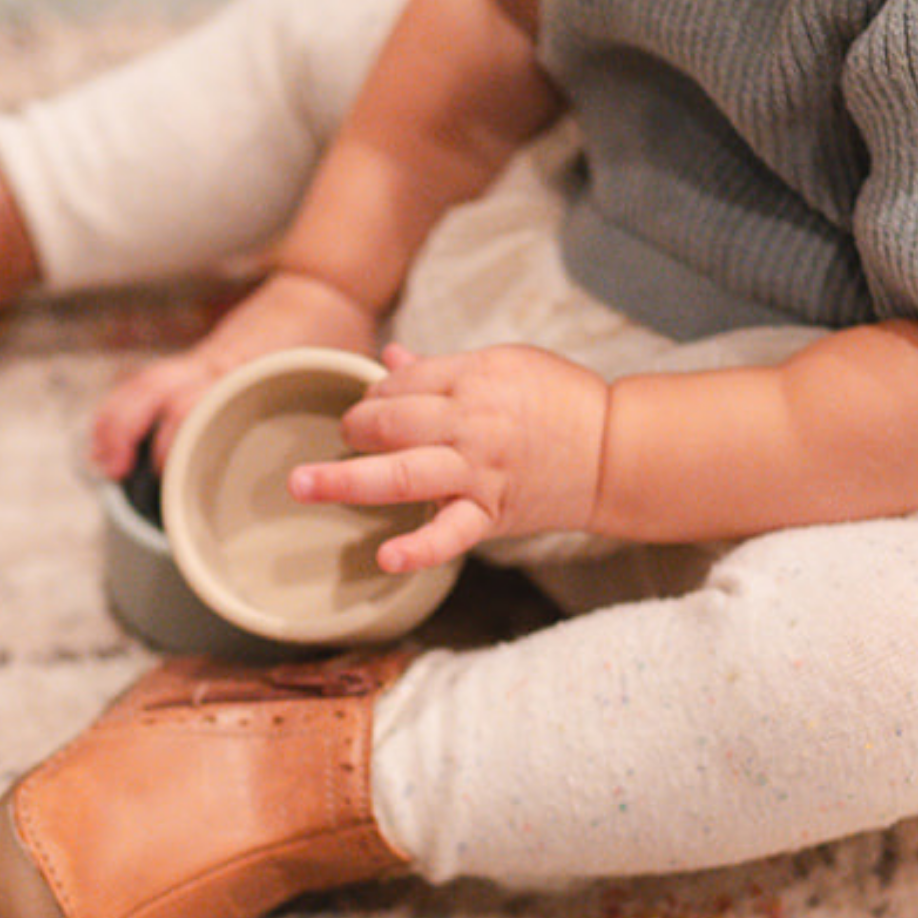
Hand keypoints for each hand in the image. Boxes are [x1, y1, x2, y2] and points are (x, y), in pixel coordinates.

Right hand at [87, 270, 379, 478]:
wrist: (324, 284)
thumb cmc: (336, 333)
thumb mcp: (341, 373)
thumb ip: (335, 412)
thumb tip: (351, 461)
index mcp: (246, 365)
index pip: (194, 399)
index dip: (174, 433)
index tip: (166, 470)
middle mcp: (215, 361)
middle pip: (152, 389)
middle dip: (126, 429)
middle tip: (114, 471)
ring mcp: (203, 359)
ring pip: (142, 384)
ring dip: (115, 421)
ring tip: (105, 462)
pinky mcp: (199, 361)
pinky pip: (149, 383)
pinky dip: (127, 410)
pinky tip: (118, 440)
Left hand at [288, 342, 608, 572]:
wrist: (615, 450)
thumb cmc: (560, 402)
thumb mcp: (505, 366)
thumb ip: (442, 370)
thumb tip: (388, 360)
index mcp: (474, 377)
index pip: (401, 384)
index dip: (376, 395)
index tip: (372, 408)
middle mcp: (471, 422)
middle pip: (391, 421)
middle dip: (354, 429)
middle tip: (344, 438)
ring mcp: (479, 471)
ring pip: (403, 472)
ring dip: (346, 480)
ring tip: (302, 484)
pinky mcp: (491, 512)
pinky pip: (449, 534)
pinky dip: (418, 549)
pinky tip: (384, 557)